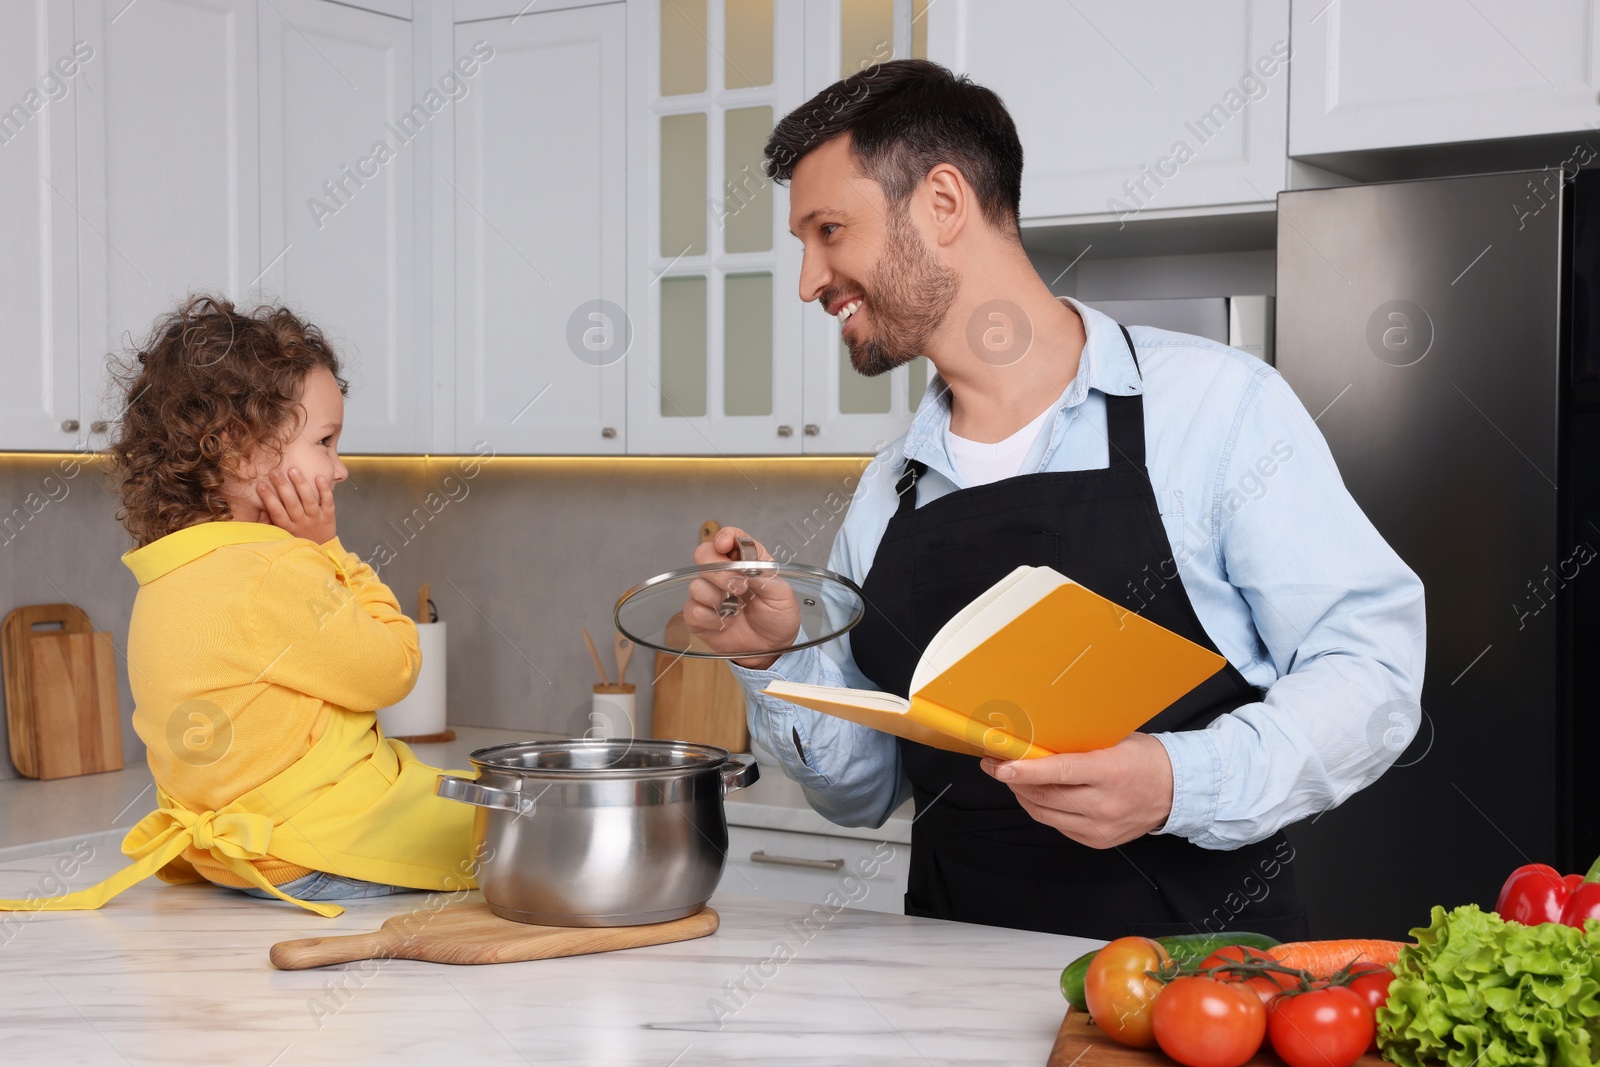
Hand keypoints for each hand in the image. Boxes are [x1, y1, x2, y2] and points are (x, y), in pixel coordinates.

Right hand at [255, 467, 336, 544]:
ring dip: (301, 484)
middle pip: (292, 503)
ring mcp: (316, 519)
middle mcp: (302, 523)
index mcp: (288, 527)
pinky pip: (328, 502)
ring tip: (293, 470)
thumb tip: (260, 511)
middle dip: (283, 487)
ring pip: (309, 500)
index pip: (276, 512)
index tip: (261, 484)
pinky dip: (324, 490)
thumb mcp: (282, 534)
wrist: (322, 549)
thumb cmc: (298, 537)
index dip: (268, 498)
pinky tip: (319, 477)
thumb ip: (270, 523)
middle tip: (274, 472)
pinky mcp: (329, 516)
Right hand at [684, 526, 799, 669]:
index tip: (725, 545)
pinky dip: (711, 619)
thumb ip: (766, 578)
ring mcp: (709, 594)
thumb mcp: (782, 595)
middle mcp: (724, 573)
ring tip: (735, 611)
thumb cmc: (778, 617)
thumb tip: (746, 569)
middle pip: (704, 555)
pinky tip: (724, 624)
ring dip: (717, 599)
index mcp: (746, 561)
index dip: (724, 537)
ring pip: (697, 584)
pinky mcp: (699, 616)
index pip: (729, 537)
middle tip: (739, 588)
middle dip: (719, 571)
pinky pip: (692, 610)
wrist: (771, 648)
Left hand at [979, 732, 1174, 848]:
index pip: (1059, 772)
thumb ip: (1079, 746)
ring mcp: (1101, 827)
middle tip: (997, 765)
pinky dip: (1043, 810)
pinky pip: (1058, 825)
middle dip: (1014, 781)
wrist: (1178, 792)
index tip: (1001, 766)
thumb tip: (1038, 743)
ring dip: (1024, 796)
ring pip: (1046, 814)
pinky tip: (1038, 796)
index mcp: (1109, 772)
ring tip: (1012, 780)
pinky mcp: (1097, 841)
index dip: (1026, 770)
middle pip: (1045, 796)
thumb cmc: (1146, 759)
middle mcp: (1104, 804)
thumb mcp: (1115, 741)